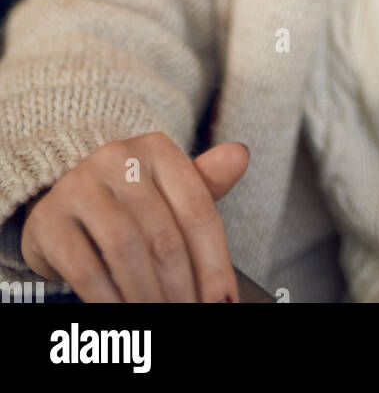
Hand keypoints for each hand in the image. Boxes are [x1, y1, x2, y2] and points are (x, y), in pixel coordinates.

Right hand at [20, 133, 248, 302]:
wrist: (61, 196)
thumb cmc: (129, 197)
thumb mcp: (168, 187)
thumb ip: (205, 182)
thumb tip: (240, 156)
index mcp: (156, 149)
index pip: (197, 209)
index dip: (214, 262)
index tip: (223, 301)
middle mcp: (117, 159)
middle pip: (164, 235)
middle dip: (182, 287)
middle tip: (190, 314)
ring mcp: (78, 186)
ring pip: (126, 251)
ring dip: (148, 296)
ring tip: (160, 319)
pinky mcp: (49, 219)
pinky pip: (86, 268)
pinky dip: (110, 300)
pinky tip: (124, 315)